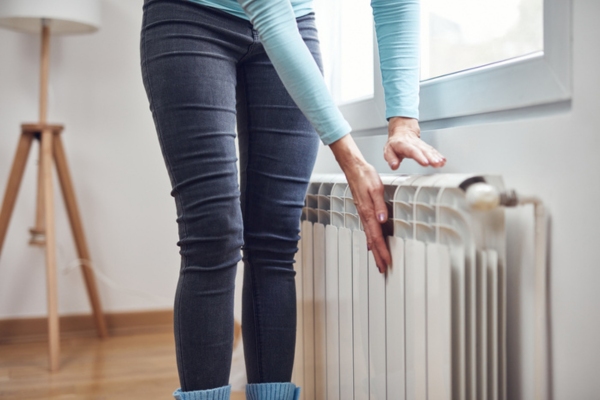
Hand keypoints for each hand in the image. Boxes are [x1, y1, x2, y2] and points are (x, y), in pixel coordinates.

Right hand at [329, 135, 390, 272]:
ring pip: (369, 237)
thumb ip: (380, 205)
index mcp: (368, 212)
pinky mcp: (363, 211)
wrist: (353, 168)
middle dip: (378, 256)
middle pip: (372, 241)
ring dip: (374, 250)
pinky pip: (367, 230)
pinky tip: (370, 244)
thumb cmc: (365, 176)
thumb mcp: (376, 188)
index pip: (376, 237)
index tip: (387, 262)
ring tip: (379, 261)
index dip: (382, 251)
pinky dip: (370, 240)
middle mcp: (365, 216)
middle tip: (383, 269)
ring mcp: (363, 214)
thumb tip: (382, 220)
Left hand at [384, 117, 445, 168]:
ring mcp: (421, 144)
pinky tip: (443, 160)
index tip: (425, 163)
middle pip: (423, 151)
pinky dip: (438, 155)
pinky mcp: (425, 146)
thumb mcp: (388, 150)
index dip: (419, 157)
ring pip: (429, 150)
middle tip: (436, 164)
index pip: (412, 151)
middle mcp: (414, 144)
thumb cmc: (395, 143)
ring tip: (441, 163)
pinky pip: (432, 150)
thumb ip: (391, 158)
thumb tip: (394, 165)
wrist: (402, 131)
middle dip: (431, 157)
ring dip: (436, 157)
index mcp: (404, 145)